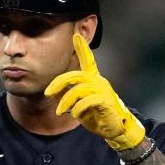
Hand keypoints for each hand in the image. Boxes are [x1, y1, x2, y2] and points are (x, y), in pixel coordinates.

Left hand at [45, 34, 144, 150]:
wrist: (116, 129)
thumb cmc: (99, 116)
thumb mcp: (82, 105)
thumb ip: (74, 97)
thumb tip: (61, 98)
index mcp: (93, 80)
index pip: (88, 60)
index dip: (83, 48)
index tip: (76, 35)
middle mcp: (98, 82)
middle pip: (76, 75)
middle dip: (59, 83)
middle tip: (48, 93)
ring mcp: (102, 90)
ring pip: (79, 89)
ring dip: (66, 101)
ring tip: (59, 111)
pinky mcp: (105, 101)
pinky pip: (87, 100)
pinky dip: (78, 108)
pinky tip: (75, 114)